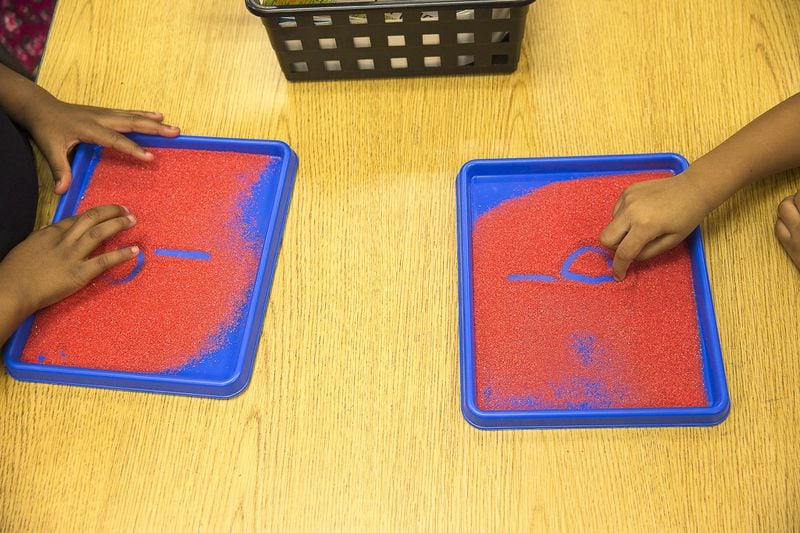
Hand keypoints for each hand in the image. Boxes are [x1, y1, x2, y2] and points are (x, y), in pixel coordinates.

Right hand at [0, 204, 138, 318]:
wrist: (11, 290)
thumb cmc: (15, 271)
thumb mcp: (27, 246)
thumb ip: (41, 237)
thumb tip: (49, 229)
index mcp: (51, 233)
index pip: (78, 218)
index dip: (97, 213)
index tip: (109, 212)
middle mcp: (64, 240)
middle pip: (92, 219)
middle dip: (112, 212)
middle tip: (127, 211)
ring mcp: (72, 256)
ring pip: (99, 233)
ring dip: (119, 225)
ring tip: (133, 221)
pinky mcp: (79, 273)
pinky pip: (104, 261)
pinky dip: (121, 254)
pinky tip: (134, 251)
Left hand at [25, 95, 179, 192]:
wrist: (40, 106)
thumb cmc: (46, 128)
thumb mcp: (50, 149)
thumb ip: (59, 170)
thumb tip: (62, 190)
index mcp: (88, 128)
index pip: (115, 140)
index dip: (133, 148)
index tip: (150, 157)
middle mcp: (100, 118)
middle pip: (132, 123)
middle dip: (154, 128)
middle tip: (174, 132)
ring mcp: (104, 114)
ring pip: (133, 117)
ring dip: (154, 121)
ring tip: (173, 127)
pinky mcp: (105, 113)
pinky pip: (129, 114)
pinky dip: (144, 115)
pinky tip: (157, 115)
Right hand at [599, 170, 713, 279]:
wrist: (694, 188)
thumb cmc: (688, 216)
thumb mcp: (672, 242)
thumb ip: (648, 253)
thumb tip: (631, 257)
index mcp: (645, 225)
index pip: (624, 252)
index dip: (619, 267)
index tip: (618, 275)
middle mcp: (631, 211)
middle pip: (606, 238)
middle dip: (614, 248)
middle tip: (630, 248)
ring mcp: (627, 199)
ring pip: (611, 225)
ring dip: (621, 232)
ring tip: (641, 227)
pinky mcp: (627, 191)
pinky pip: (616, 211)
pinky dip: (624, 218)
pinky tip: (640, 215)